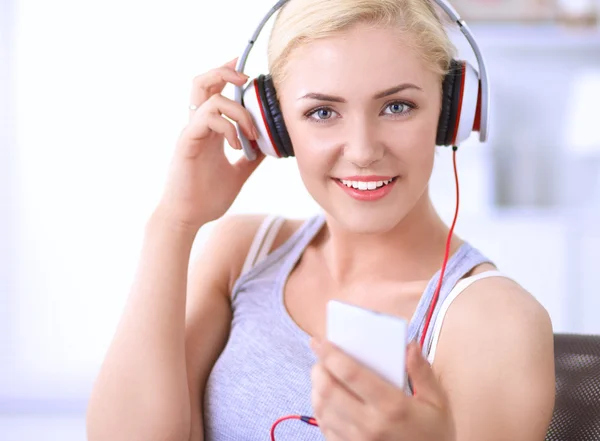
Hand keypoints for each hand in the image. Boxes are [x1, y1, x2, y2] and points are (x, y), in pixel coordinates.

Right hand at [156, 57, 264, 230]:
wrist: (187, 218)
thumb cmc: (206, 197)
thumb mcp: (238, 173)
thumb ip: (252, 159)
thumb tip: (270, 147)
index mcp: (209, 131)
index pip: (215, 92)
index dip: (228, 75)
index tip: (248, 72)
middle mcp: (198, 127)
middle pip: (203, 83)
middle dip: (225, 73)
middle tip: (247, 79)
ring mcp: (191, 133)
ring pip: (210, 99)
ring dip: (238, 111)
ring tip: (250, 134)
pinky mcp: (187, 143)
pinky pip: (206, 120)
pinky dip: (228, 127)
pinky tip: (237, 146)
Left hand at [310, 338, 454, 440]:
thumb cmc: (434, 434)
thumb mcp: (437, 402)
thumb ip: (422, 372)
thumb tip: (409, 346)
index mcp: (392, 407)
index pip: (351, 373)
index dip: (331, 354)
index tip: (320, 341)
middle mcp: (370, 424)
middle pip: (328, 389)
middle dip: (319, 368)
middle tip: (321, 357)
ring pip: (321, 408)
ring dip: (316, 387)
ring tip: (322, 374)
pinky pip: (324, 427)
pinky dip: (320, 408)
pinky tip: (327, 399)